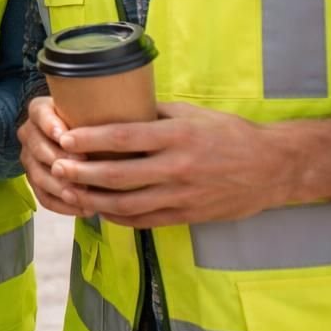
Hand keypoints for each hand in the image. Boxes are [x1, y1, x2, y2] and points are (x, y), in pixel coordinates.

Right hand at [18, 96, 93, 217]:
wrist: (88, 142)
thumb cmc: (95, 123)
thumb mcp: (95, 113)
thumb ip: (100, 116)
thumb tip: (118, 128)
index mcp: (40, 111)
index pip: (40, 115)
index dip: (50, 126)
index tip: (65, 138)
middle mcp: (29, 133)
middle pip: (38, 148)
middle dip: (60, 160)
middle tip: (83, 168)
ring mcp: (29, 158)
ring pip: (38, 175)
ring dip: (61, 186)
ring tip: (85, 194)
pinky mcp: (34, 181)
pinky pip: (43, 197)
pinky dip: (63, 206)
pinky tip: (84, 209)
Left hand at [47, 102, 291, 228]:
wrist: (273, 168)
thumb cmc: (230, 134)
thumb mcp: (192, 114)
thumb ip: (154, 114)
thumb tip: (115, 109)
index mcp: (178, 136)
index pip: (124, 137)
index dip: (91, 139)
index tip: (65, 138)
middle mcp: (178, 167)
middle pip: (119, 174)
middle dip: (82, 172)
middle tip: (57, 167)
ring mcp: (183, 195)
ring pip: (128, 204)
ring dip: (94, 199)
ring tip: (70, 191)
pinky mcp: (188, 216)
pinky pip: (146, 221)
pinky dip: (119, 217)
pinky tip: (101, 209)